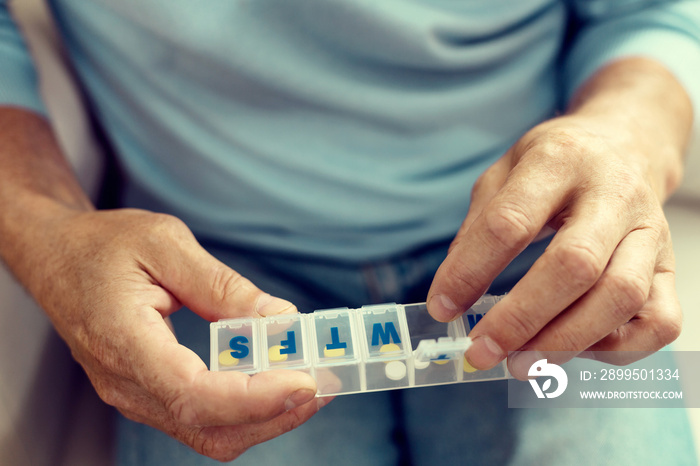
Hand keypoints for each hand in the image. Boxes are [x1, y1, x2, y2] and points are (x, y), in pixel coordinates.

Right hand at [27, 208, 323, 460]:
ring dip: (266, 416)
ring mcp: (135, 395)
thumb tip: (279, 319)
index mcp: (124, 342)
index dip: (255, 397)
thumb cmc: (103, 245)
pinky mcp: (148, 392)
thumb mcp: (165, 244)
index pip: (194, 394)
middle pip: (209, 428)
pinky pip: (201, 418)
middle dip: (275, 414)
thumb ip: (221, 286)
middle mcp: (127, 384)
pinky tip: (275, 381)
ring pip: (208, 432)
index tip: (305, 381)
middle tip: (324, 383)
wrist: (56, 257)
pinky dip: (245, 409)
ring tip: (311, 383)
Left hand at [426, 58, 691, 377]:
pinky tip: (575, 348)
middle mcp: (613, 195)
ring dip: (565, 342)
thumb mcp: (503, 173)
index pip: (509, 223)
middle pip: (574, 266)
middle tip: (482, 352)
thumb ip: (476, 229)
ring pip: (621, 297)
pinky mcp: (671, 266)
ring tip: (520, 364)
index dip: (470, 272)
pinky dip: (617, 350)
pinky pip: (659, 321)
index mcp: (558, 162)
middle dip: (521, 319)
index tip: (441, 308)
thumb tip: (450, 294)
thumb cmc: (556, 166)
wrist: (626, 144)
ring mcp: (650, 232)